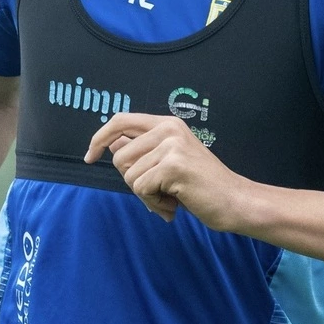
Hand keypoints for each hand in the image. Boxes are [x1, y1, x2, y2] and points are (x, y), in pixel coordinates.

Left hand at [85, 113, 246, 227]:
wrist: (234, 201)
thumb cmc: (200, 186)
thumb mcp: (168, 161)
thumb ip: (143, 150)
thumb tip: (110, 143)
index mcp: (168, 123)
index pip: (120, 120)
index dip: (99, 138)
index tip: (89, 156)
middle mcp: (169, 128)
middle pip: (120, 156)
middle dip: (133, 181)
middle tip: (159, 191)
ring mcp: (172, 145)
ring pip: (129, 175)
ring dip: (146, 195)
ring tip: (170, 197)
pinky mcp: (173, 165)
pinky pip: (141, 188)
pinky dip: (154, 203)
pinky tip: (175, 202)